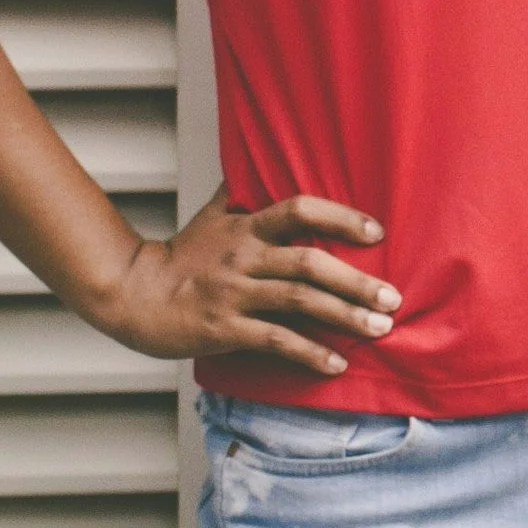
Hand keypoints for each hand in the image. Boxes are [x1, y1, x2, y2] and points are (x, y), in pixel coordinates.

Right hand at [89, 189, 397, 378]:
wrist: (133, 295)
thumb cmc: (180, 255)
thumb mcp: (211, 215)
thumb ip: (243, 193)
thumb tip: (261, 163)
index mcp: (247, 228)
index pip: (300, 210)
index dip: (341, 218)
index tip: (377, 232)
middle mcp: (245, 257)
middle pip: (310, 263)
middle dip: (357, 281)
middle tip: (394, 297)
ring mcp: (235, 294)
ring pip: (299, 303)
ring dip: (345, 316)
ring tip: (380, 328)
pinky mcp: (224, 330)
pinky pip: (275, 341)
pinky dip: (309, 353)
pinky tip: (336, 364)